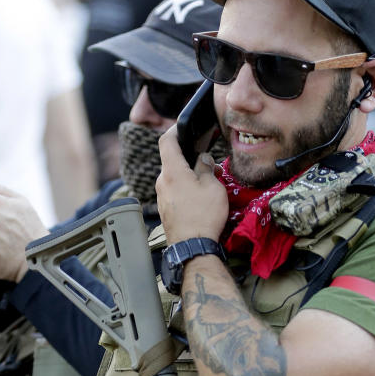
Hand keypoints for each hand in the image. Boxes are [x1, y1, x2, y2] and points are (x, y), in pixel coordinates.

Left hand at [155, 126, 228, 245]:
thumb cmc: (203, 215)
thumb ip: (206, 167)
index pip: (166, 141)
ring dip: (189, 175)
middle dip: (190, 158)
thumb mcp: (212, 186)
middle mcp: (162, 183)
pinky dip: (186, 189)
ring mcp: (162, 198)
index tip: (185, 127)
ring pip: (175, 178)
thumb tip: (202, 159)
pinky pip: (175, 192)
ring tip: (209, 183)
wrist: (192, 248)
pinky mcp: (165, 211)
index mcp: (171, 171)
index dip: (175, 130)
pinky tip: (200, 198)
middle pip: (172, 161)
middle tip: (209, 163)